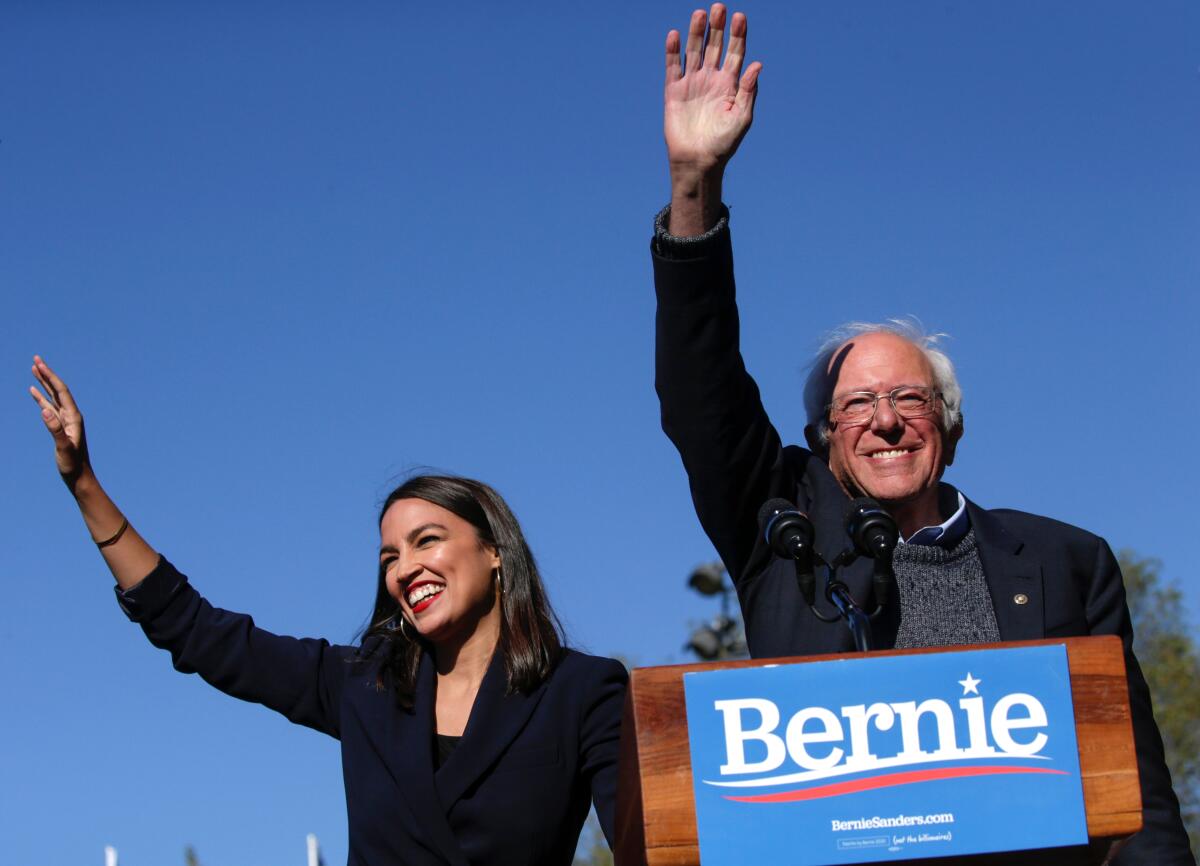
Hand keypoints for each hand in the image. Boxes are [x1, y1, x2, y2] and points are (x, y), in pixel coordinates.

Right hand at [29, 355, 91, 489]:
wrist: (79, 476)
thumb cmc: (73, 464)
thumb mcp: (64, 447)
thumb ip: (55, 430)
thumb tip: (45, 411)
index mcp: (74, 417)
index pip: (61, 391)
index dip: (50, 376)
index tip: (39, 363)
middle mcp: (71, 415)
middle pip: (57, 389)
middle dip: (47, 373)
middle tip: (36, 359)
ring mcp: (65, 420)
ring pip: (52, 395)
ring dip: (43, 382)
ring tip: (34, 368)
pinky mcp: (59, 426)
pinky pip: (48, 406)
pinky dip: (41, 396)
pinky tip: (33, 390)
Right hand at [664, 4, 760, 175]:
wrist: (698, 161)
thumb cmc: (724, 143)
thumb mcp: (742, 118)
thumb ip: (749, 91)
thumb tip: (757, 64)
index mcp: (730, 85)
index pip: (736, 53)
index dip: (738, 35)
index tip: (740, 17)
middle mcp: (711, 80)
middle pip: (715, 47)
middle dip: (717, 28)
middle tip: (719, 8)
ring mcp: (692, 84)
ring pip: (694, 52)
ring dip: (697, 33)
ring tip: (700, 14)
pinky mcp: (674, 92)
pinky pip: (673, 67)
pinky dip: (673, 52)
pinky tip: (675, 36)